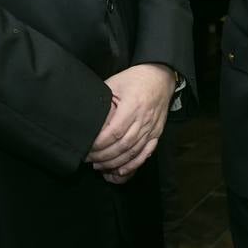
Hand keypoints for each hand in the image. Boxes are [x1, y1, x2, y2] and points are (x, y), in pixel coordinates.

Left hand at [86, 64, 174, 182]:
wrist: (160, 77)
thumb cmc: (135, 79)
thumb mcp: (114, 84)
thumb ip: (102, 101)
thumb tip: (88, 119)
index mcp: (133, 105)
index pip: (114, 132)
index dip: (99, 144)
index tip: (87, 148)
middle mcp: (144, 119)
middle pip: (123, 145)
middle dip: (104, 156)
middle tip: (89, 159)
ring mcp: (152, 128)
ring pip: (133, 152)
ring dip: (116, 162)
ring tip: (100, 166)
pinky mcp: (156, 133)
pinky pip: (146, 153)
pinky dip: (134, 164)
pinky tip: (121, 171)